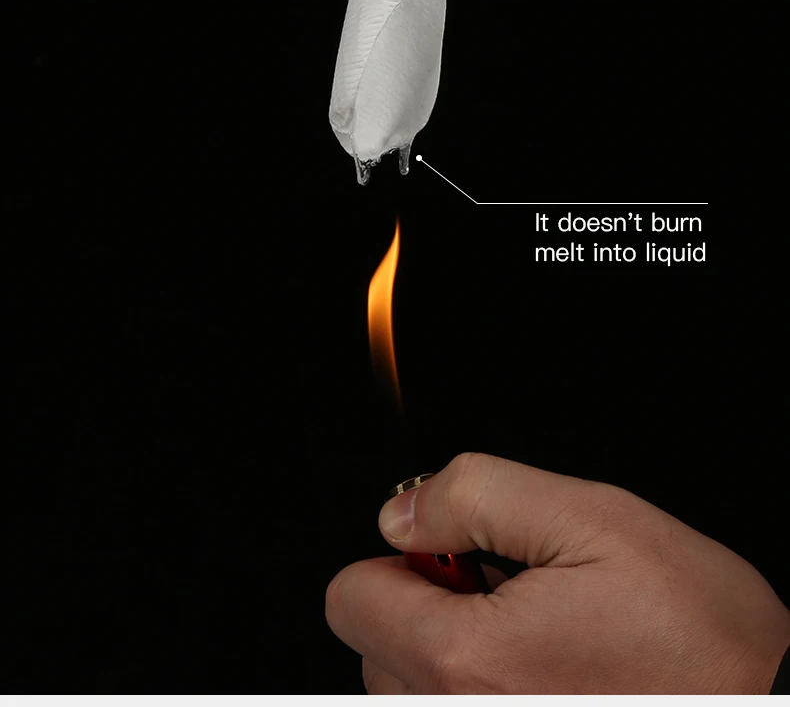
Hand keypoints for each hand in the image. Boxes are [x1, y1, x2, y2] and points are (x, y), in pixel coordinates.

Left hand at [326, 453, 789, 692]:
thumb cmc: (698, 635)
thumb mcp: (592, 519)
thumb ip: (476, 495)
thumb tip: (400, 513)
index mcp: (468, 661)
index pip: (350, 598)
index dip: (402, 558)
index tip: (459, 553)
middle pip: (374, 647)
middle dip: (427, 607)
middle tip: (514, 597)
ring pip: (406, 694)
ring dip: (449, 658)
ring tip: (536, 642)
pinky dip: (476, 693)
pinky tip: (544, 679)